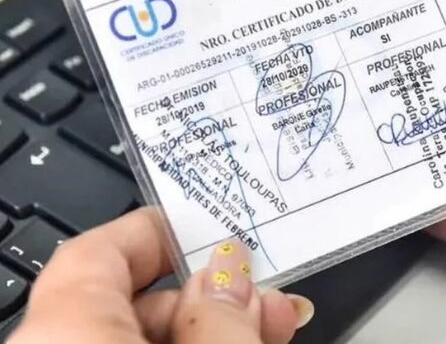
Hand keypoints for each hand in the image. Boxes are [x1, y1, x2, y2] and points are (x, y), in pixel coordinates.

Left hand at [8, 208, 313, 343]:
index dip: (160, 232)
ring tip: (269, 331)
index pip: (99, 252)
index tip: (209, 229)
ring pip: (138, 343)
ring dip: (209, 332)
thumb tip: (229, 275)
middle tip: (266, 301)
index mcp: (62, 338)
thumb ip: (222, 318)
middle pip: (128, 303)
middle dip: (208, 296)